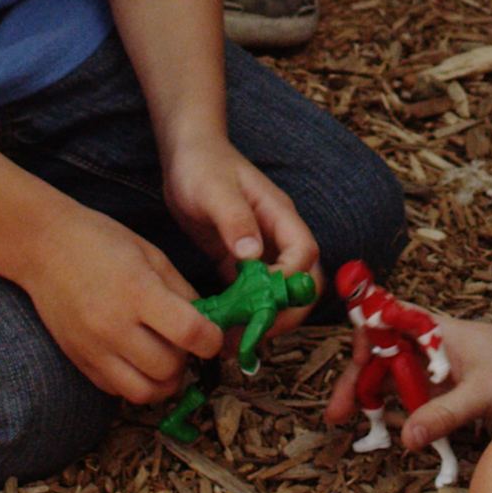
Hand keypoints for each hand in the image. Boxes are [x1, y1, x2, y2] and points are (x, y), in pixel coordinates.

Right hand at [8, 205, 221, 404]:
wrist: (43, 247)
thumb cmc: (100, 242)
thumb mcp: (151, 254)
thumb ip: (183, 291)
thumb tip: (209, 324)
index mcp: (138, 292)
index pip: (190, 333)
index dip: (212, 340)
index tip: (213, 336)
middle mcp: (114, 326)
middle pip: (169, 369)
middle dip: (187, 360)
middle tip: (185, 343)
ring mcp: (93, 349)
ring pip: (145, 393)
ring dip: (164, 381)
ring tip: (164, 358)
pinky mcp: (79, 361)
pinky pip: (118, 391)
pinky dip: (136, 383)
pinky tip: (138, 360)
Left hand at [163, 139, 317, 339]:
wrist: (186, 153)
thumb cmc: (202, 164)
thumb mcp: (214, 189)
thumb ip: (234, 219)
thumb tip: (253, 255)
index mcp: (280, 215)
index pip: (305, 255)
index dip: (290, 281)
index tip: (261, 299)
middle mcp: (277, 236)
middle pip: (302, 282)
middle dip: (284, 312)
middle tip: (252, 335)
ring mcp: (262, 250)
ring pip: (280, 293)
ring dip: (264, 318)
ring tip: (233, 339)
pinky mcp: (241, 260)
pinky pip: (253, 293)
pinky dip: (243, 312)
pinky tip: (220, 327)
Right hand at [326, 313, 491, 448]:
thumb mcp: (485, 393)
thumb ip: (445, 413)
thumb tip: (407, 436)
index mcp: (437, 329)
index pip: (385, 317)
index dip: (363, 334)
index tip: (352, 363)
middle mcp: (434, 342)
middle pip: (382, 353)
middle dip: (358, 379)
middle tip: (338, 413)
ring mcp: (442, 364)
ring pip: (396, 373)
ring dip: (375, 394)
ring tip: (354, 420)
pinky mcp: (452, 383)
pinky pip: (416, 392)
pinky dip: (400, 406)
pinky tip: (392, 425)